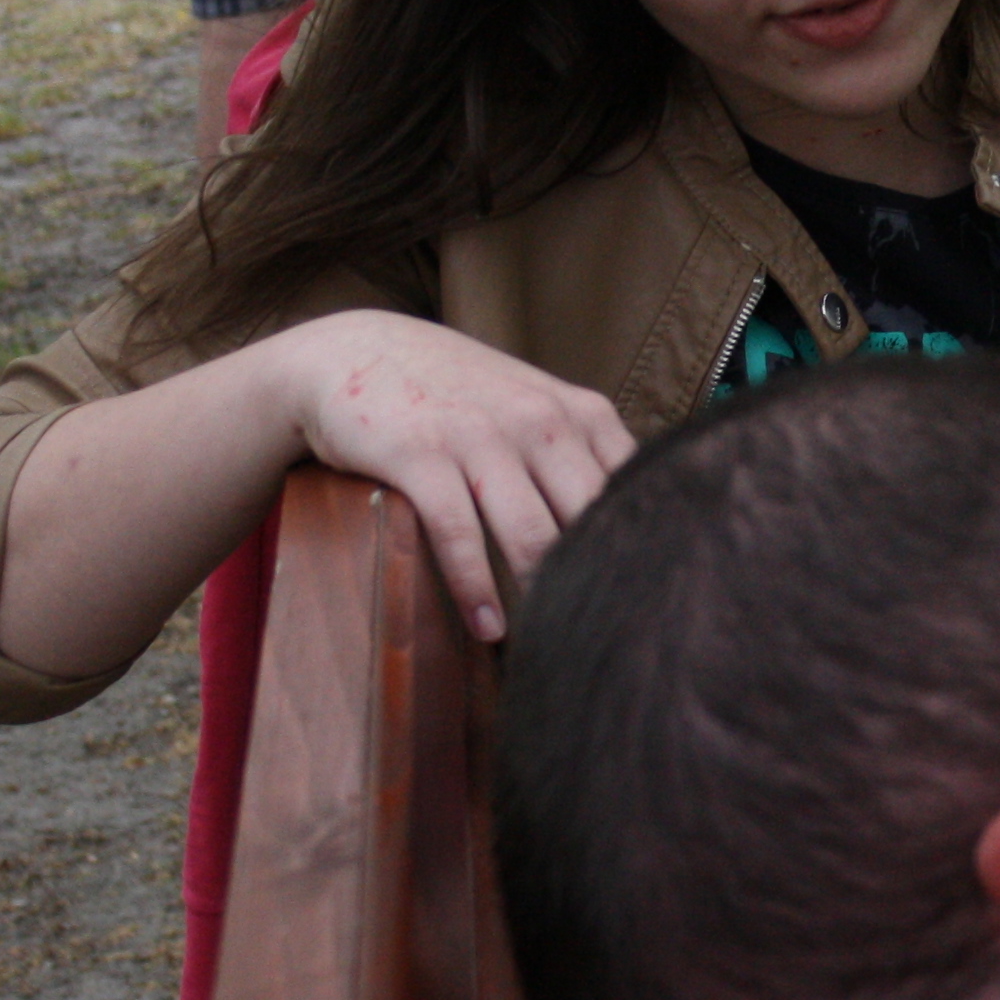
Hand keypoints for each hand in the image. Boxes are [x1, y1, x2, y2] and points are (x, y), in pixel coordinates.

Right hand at [264, 313, 637, 637]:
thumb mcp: (534, 409)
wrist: (353, 351)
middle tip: (602, 637)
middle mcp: (540, 420)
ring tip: (549, 648)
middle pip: (591, 521)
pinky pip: (459, 533)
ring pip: (532, 534)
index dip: (643, 551)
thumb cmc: (457, 395)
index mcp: (581, 414)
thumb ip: (584, 458)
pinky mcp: (421, 454)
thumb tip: (636, 531)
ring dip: (541, 598)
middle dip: (598, 581)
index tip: (646, 601)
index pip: (635, 492)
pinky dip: (475, 589)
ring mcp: (480, 434)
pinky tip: (488, 628)